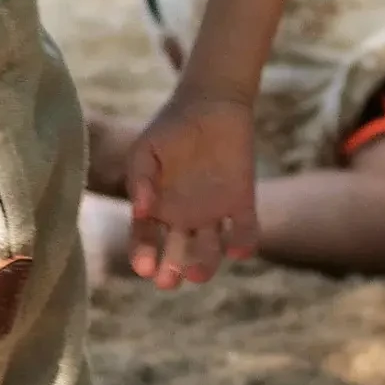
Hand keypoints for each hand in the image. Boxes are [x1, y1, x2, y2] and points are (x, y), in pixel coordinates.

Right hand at [117, 92, 257, 288]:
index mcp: (156, 208)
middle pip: (177, 254)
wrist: (211, 103)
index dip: (143, 254)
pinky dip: (243, 242)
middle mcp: (184, 217)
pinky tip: (237, 247)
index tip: (144, 268)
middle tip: (169, 281)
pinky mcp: (241, 202)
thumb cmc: (171, 127)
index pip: (146, 240)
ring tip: (199, 272)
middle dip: (173, 270)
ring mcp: (213, 212)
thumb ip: (140, 179)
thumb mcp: (146, 150)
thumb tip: (140, 211)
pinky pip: (244, 230)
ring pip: (210, 250)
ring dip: (206, 264)